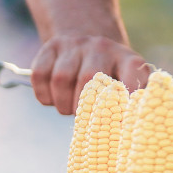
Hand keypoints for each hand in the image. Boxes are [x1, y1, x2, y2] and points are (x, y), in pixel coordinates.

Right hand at [29, 35, 150, 113]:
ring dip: (62, 103)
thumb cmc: (112, 80)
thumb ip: (132, 105)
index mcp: (128, 60)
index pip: (132, 75)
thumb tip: (129, 128)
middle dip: (82, 107)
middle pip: (88, 80)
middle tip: (84, 118)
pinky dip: (44, 94)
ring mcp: (76, 44)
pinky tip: (52, 99)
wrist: (91, 48)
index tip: (122, 119)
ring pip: (61, 78)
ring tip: (68, 109)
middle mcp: (103, 47)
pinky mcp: (52, 46)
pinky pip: (40, 75)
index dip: (128, 97)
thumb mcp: (130, 86)